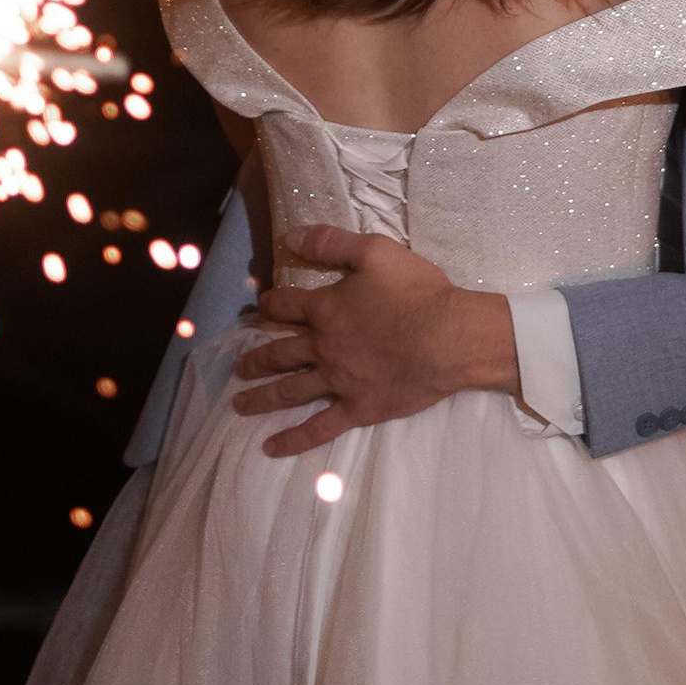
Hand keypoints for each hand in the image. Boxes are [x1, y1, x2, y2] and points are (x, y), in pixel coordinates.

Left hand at [231, 224, 518, 454]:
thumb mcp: (374, 252)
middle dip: (257, 358)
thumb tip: (290, 237)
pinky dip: (293, 439)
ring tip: (240, 405)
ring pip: (290, 391)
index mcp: (326, 310)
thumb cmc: (416, 292)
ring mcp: (338, 381)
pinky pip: (319, 427)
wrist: (447, 337)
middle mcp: (323, 347)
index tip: (260, 308)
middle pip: (280, 352)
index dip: (271, 304)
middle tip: (238, 366)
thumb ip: (331, 243)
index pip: (287, 306)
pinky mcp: (358, 408)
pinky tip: (271, 447)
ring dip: (262, 398)